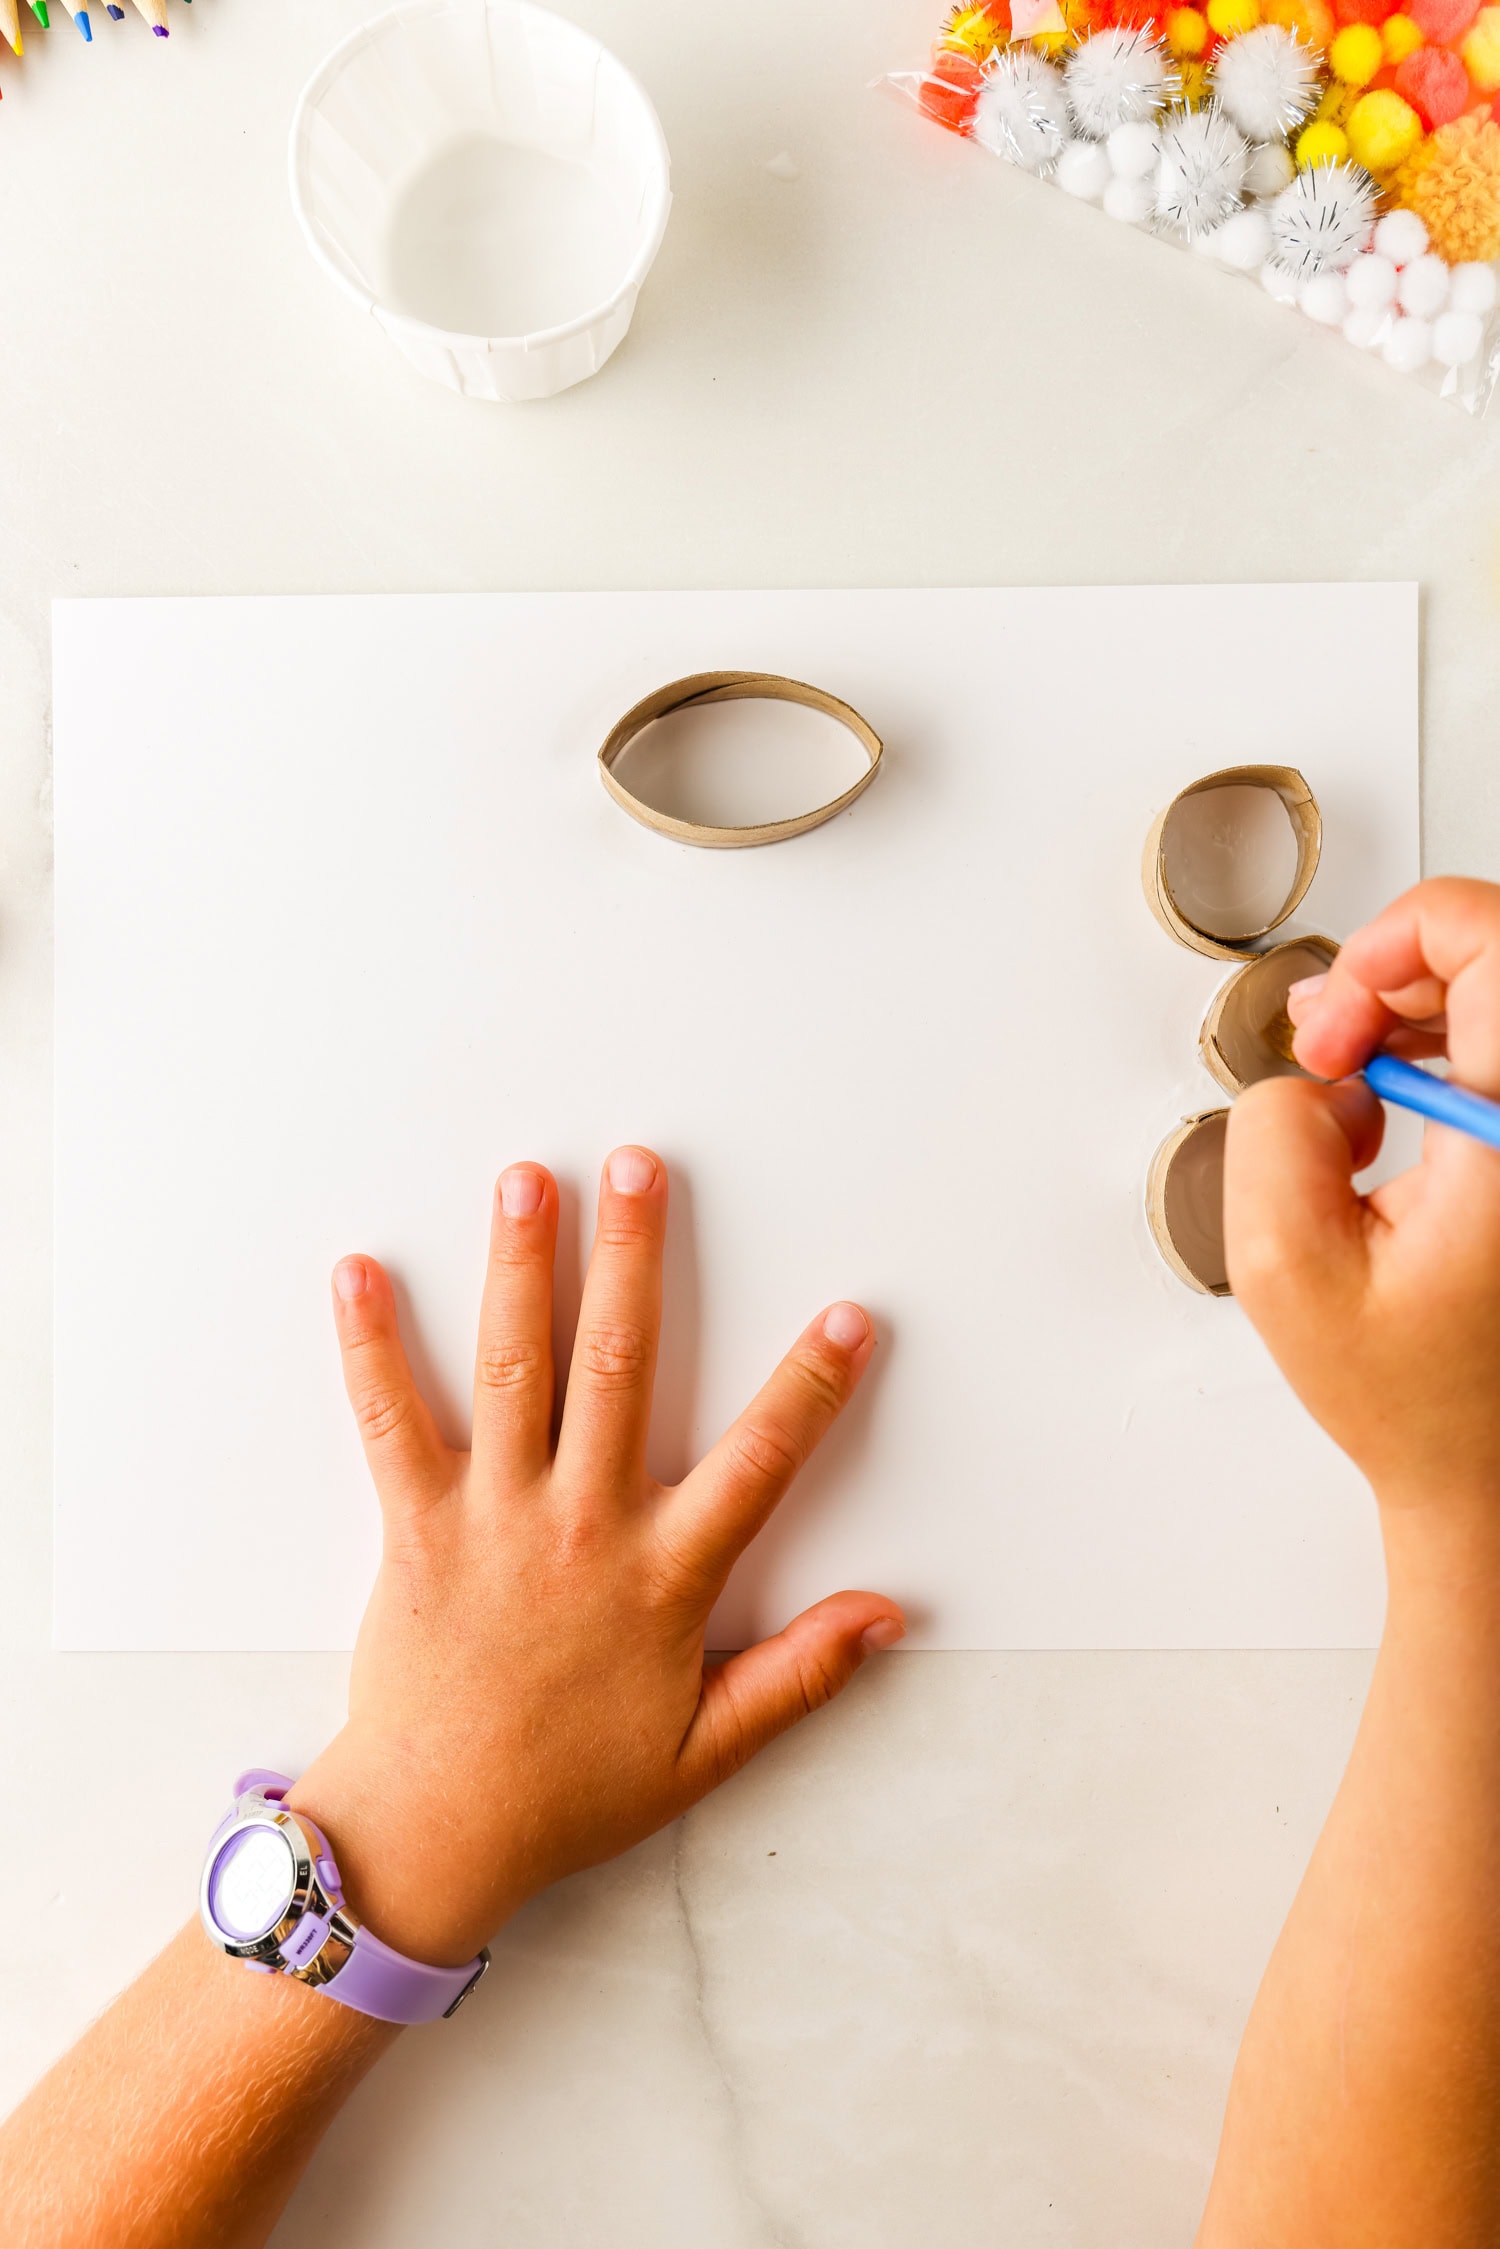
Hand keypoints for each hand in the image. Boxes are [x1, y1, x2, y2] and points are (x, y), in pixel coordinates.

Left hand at [289, 1147, 903, 1967]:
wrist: (437, 1830)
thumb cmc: (570, 1790)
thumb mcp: (706, 1748)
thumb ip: (799, 1675)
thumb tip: (888, 1616)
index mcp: (661, 1576)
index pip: (758, 1464)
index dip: (810, 1389)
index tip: (850, 1318)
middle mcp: (581, 1524)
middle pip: (618, 1367)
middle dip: (634, 1257)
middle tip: (641, 1167)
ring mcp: (492, 1516)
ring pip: (513, 1368)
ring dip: (521, 1266)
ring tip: (527, 1179)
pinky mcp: (415, 1523)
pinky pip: (389, 1420)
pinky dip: (371, 1345)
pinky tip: (360, 1271)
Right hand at [1223, 877, 1499, 1516]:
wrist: (1493, 1480)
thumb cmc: (1420, 1403)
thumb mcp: (1287, 1268)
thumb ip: (1275, 1127)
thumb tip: (1315, 1074)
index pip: (1488, 931)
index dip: (1388, 945)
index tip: (1338, 1027)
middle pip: (1494, 949)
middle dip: (1390, 980)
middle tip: (1334, 1060)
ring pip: (1498, 993)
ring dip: (1417, 1019)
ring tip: (1361, 1104)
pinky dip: (1448, 1058)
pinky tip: (1406, 1125)